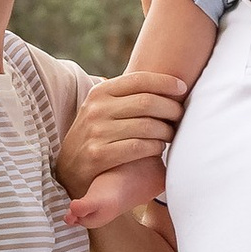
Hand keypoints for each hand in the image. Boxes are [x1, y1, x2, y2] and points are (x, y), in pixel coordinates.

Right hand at [55, 64, 188, 198]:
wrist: (68, 171)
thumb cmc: (96, 136)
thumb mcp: (102, 110)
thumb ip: (126, 96)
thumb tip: (167, 82)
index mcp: (99, 93)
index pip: (139, 79)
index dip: (165, 82)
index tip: (182, 88)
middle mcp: (96, 109)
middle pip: (147, 102)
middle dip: (171, 108)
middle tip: (180, 115)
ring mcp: (96, 132)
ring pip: (147, 126)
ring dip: (166, 131)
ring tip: (171, 134)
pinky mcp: (98, 155)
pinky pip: (138, 147)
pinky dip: (155, 147)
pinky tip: (158, 148)